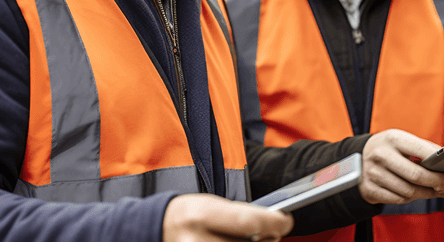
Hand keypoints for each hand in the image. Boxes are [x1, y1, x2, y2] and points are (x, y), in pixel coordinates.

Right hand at [162, 194, 293, 241]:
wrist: (158, 229)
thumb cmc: (190, 215)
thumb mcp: (211, 205)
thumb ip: (240, 216)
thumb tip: (275, 227)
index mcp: (201, 216)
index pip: (248, 222)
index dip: (273, 223)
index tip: (285, 220)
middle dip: (268, 241)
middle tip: (270, 233)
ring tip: (252, 240)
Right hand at [360, 129, 443, 204]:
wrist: (357, 160)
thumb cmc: (387, 149)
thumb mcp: (400, 140)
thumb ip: (422, 147)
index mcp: (392, 138)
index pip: (422, 151)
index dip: (439, 165)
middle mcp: (380, 155)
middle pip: (417, 176)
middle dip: (436, 183)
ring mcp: (373, 173)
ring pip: (409, 191)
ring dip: (425, 193)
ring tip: (432, 190)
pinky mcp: (370, 189)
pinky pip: (398, 199)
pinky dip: (410, 198)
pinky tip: (414, 193)